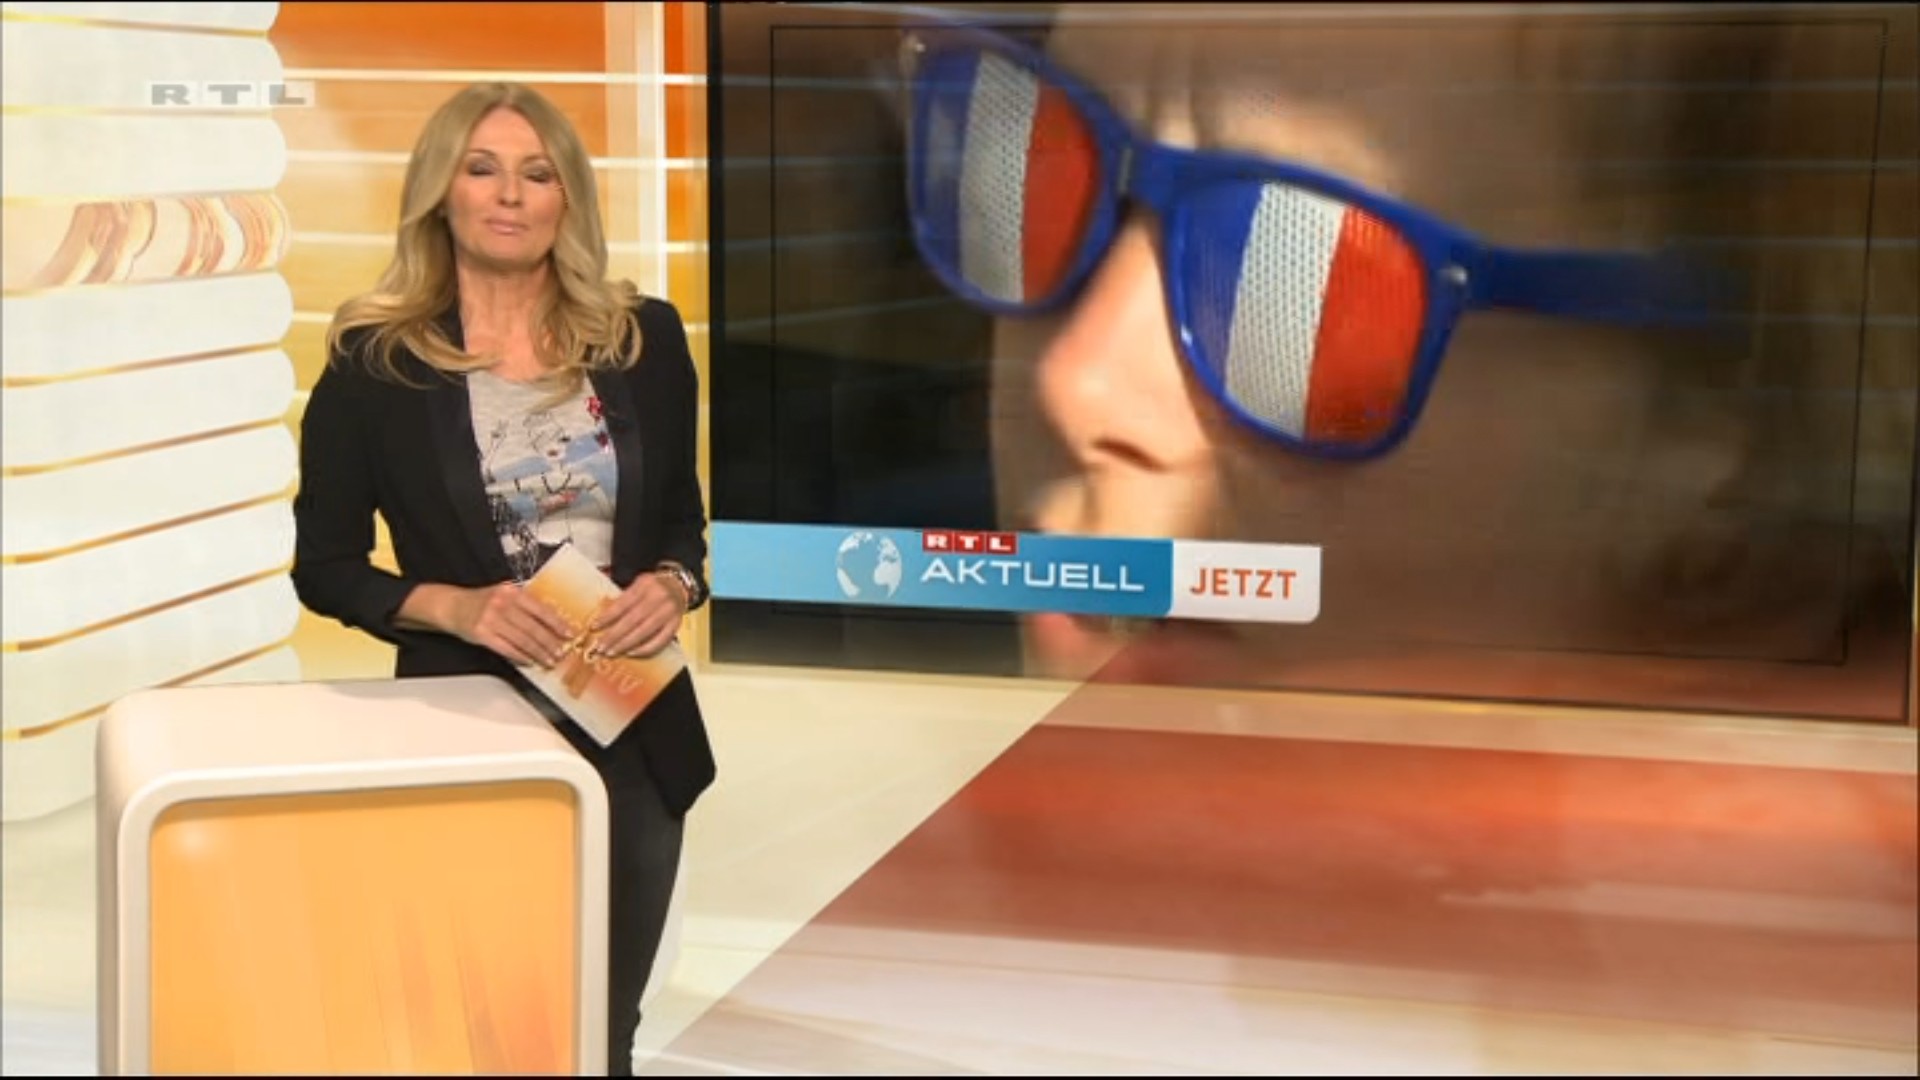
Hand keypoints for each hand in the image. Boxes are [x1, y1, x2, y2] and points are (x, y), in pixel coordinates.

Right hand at [441, 583, 575, 667]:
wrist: (453, 605)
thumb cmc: (483, 601)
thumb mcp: (505, 594)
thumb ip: (525, 604)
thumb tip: (552, 620)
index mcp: (512, 592)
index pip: (541, 609)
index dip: (557, 624)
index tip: (569, 634)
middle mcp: (502, 604)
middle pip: (533, 628)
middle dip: (550, 643)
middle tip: (561, 653)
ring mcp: (491, 620)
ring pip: (522, 640)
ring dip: (538, 653)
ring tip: (549, 660)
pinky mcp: (482, 634)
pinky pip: (506, 648)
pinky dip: (520, 656)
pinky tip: (529, 661)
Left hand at [590, 572, 687, 658]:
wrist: (678, 586)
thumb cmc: (652, 588)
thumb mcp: (637, 585)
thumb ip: (622, 599)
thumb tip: (601, 619)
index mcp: (645, 584)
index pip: (623, 603)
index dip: (607, 617)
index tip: (594, 628)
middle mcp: (658, 597)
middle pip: (632, 620)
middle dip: (614, 635)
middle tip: (600, 647)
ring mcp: (669, 612)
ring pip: (644, 632)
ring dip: (625, 644)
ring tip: (612, 652)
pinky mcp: (676, 624)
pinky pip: (659, 641)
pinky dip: (644, 649)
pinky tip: (631, 653)